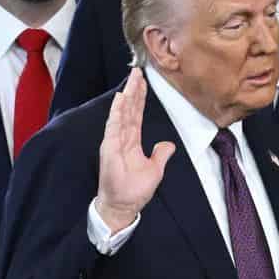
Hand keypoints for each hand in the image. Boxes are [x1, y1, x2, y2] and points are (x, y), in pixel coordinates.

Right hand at [93, 66, 174, 235]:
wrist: (123, 206)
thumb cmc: (134, 191)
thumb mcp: (155, 170)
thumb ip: (160, 154)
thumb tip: (168, 144)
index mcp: (133, 141)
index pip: (137, 114)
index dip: (140, 98)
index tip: (143, 82)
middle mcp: (122, 138)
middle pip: (129, 109)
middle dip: (134, 90)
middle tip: (138, 71)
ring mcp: (115, 141)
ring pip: (122, 113)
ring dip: (127, 96)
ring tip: (132, 79)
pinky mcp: (109, 148)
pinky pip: (114, 126)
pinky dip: (117, 112)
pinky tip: (121, 99)